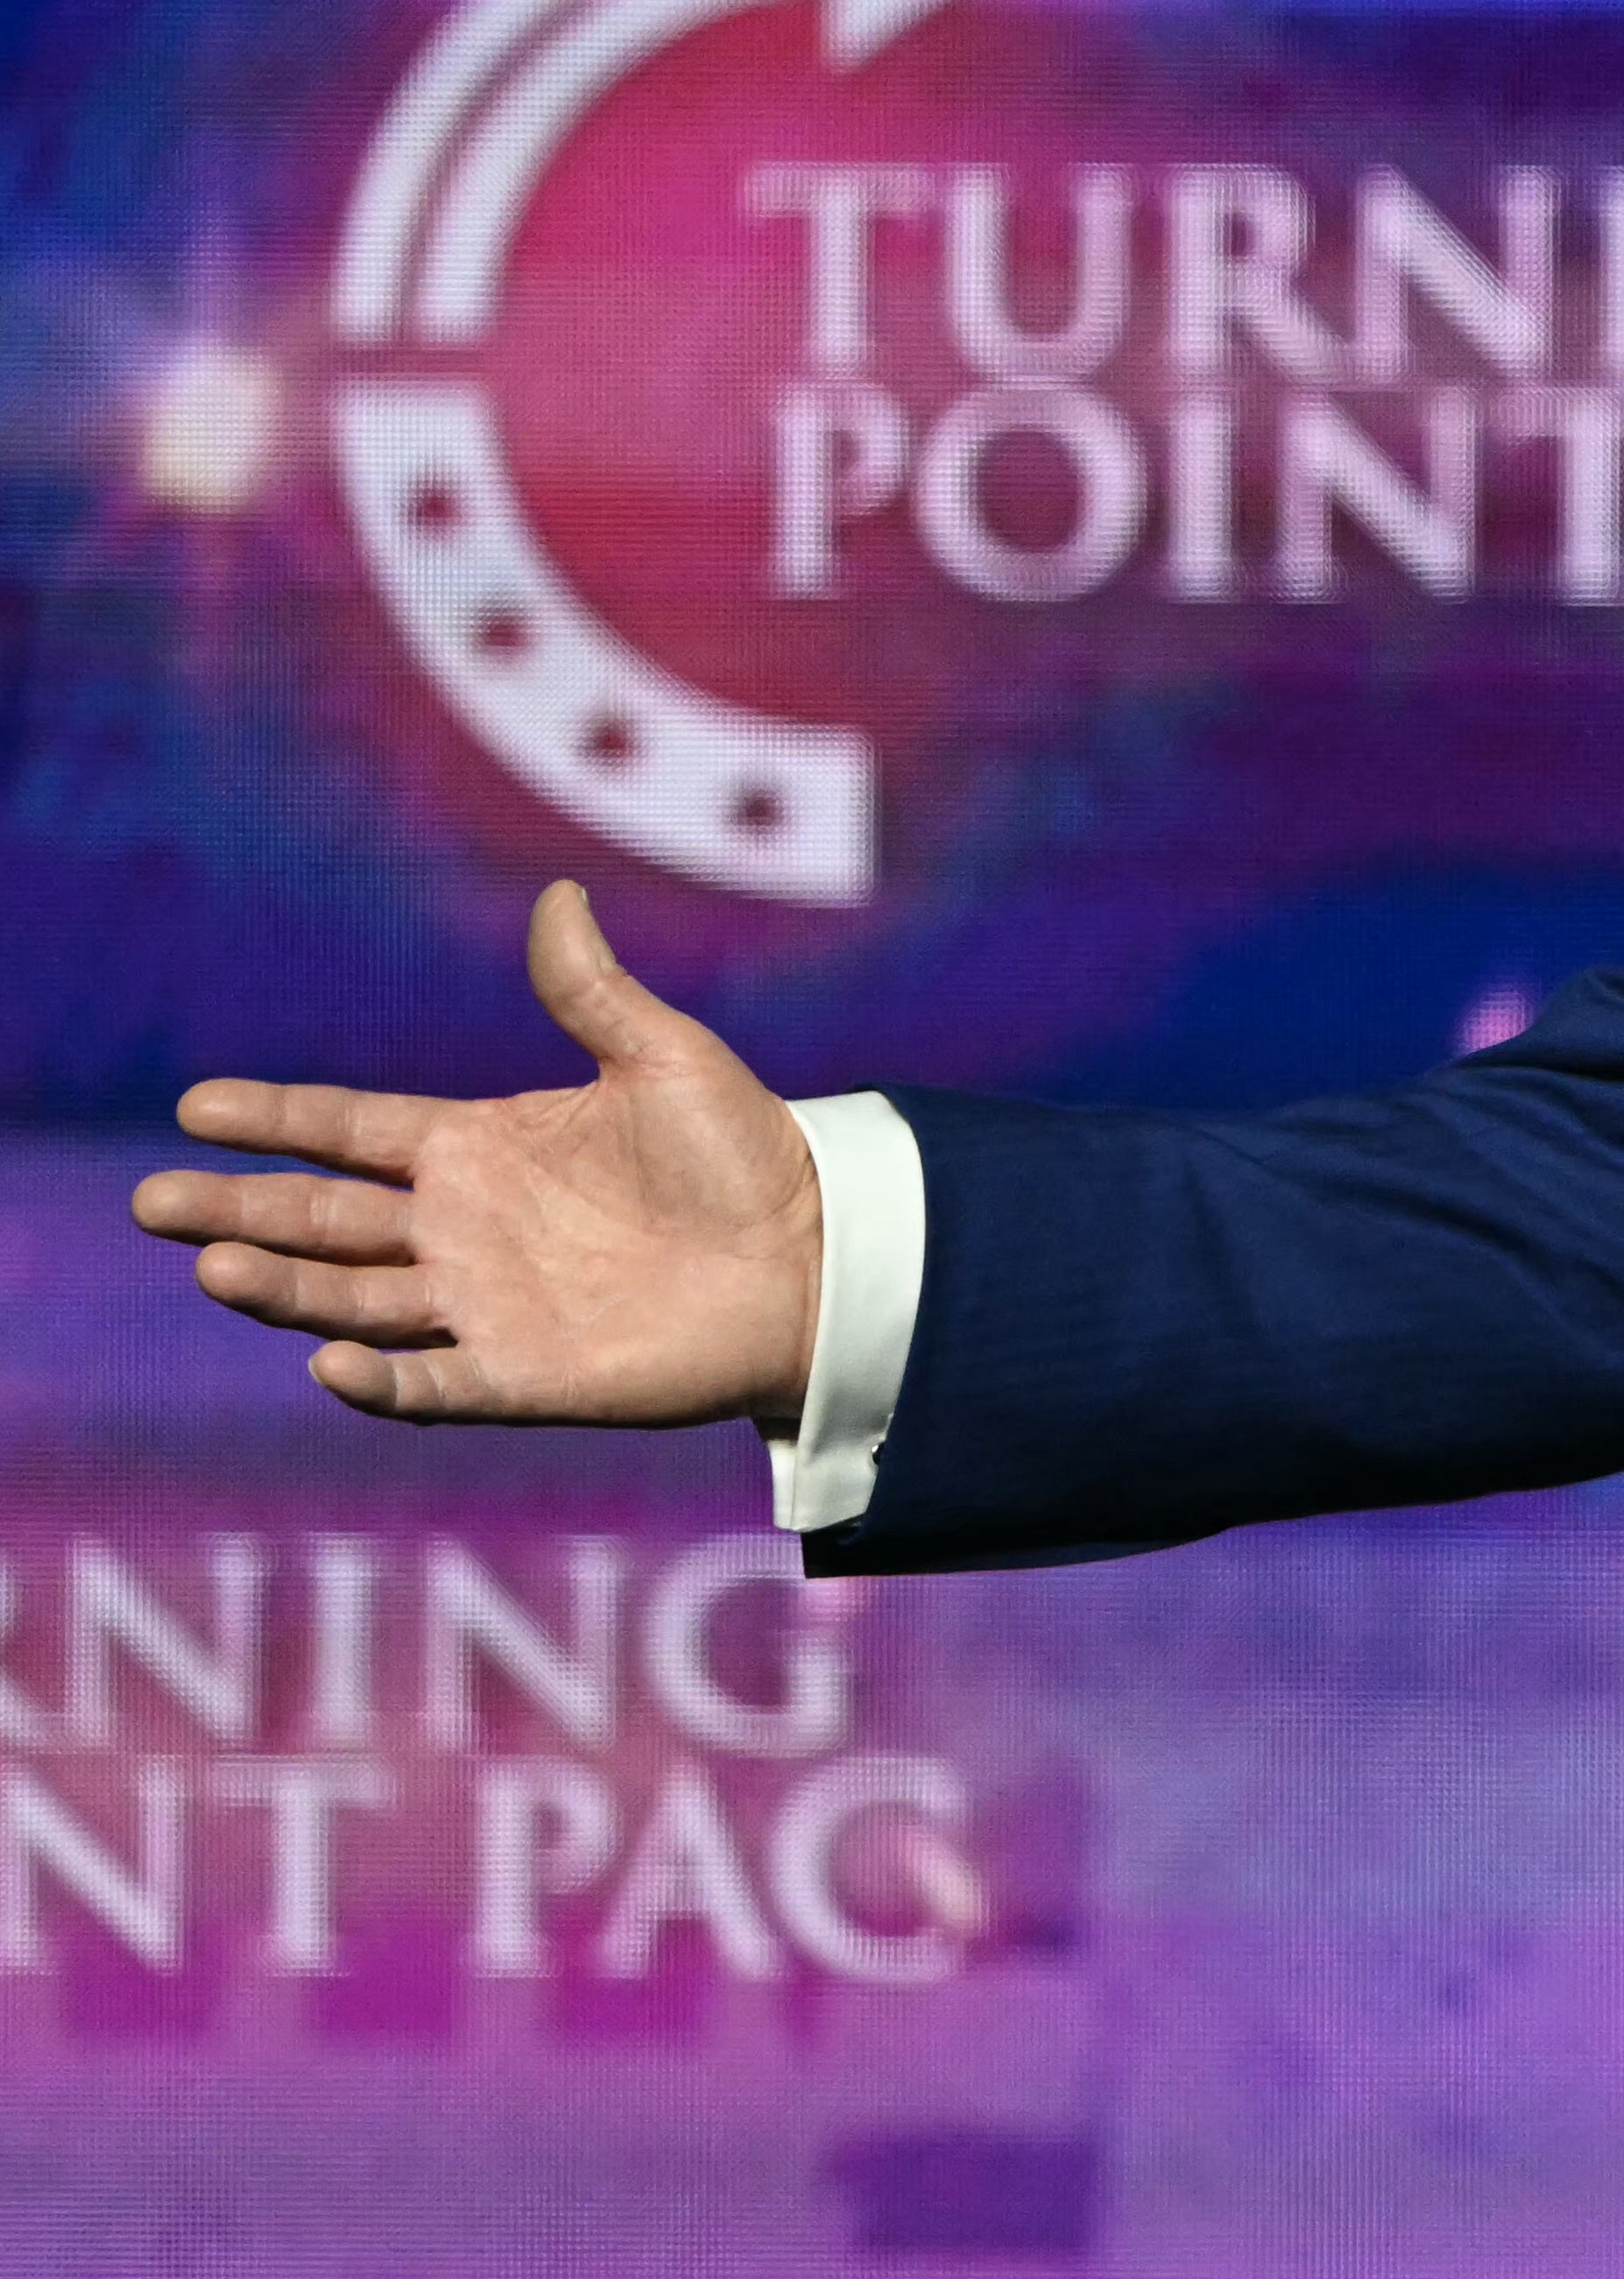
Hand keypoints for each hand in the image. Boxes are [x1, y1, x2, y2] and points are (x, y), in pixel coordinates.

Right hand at [133, 878, 823, 1433]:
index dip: (277, 1119)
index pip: (352, 1129)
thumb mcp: (666, 1057)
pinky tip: (326, 1363)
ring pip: (355, 1300)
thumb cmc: (744, 1153)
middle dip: (239, 1208)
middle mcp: (463, 1228)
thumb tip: (559, 894)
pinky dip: (378, 1382)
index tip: (195, 1107)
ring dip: (284, 1289)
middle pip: (324, 1219)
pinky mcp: (523, 1377)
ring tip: (214, 1265)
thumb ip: (593, 991)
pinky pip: (433, 1384)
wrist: (816, 1254)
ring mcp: (485, 1305)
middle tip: (153, 1201)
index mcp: (483, 1145)